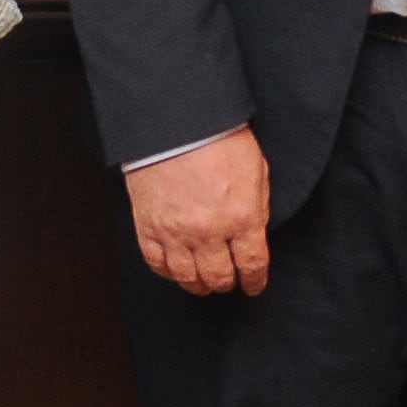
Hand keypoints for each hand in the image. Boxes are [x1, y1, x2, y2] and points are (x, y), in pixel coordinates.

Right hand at [128, 127, 271, 295]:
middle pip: (219, 277)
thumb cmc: (218, 137)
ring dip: (199, 284)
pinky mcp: (149, 227)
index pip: (252, 265)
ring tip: (203, 281)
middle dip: (227, 282)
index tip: (254, 285)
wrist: (175, 121)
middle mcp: (209, 232)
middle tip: (229, 279)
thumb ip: (257, 207)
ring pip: (188, 278)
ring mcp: (176, 232)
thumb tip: (253, 232)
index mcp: (242, 217)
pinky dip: (168, 272)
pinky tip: (176, 269)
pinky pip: (157, 264)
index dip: (255, 281)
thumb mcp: (256, 170)